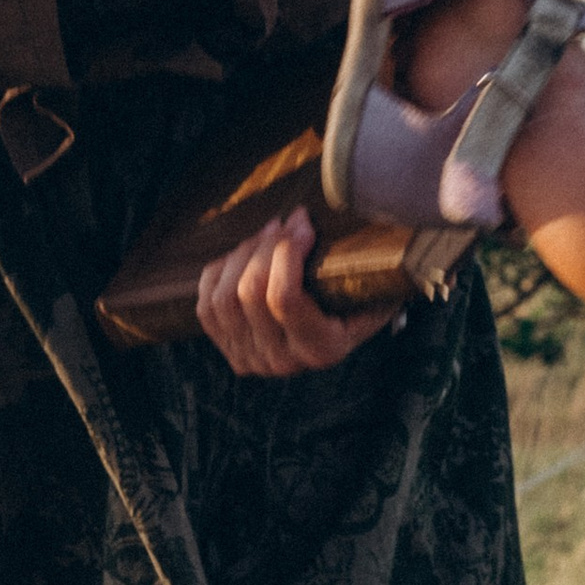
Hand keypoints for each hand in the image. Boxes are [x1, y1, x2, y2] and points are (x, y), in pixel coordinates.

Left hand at [197, 209, 397, 377]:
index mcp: (321, 349)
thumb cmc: (363, 303)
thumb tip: (373, 223)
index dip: (286, 252)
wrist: (342, 334)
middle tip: (287, 222)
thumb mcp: (378, 292)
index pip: (285, 299)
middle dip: (266, 246)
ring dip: (243, 254)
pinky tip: (244, 255)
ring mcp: (251, 359)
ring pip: (225, 297)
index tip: (303, 224)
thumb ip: (370, 269)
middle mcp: (282, 361)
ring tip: (269, 234)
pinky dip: (220, 271)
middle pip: (250, 293)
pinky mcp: (230, 350)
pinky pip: (207, 305)